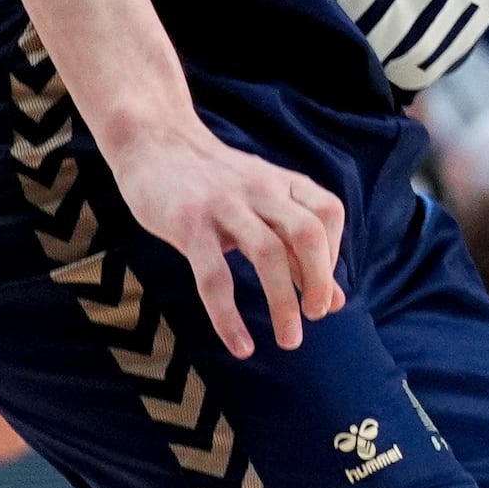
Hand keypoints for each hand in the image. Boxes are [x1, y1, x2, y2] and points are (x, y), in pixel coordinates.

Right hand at [105, 116, 349, 355]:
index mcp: (281, 182)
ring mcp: (226, 207)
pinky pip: (214, 278)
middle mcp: (261, 190)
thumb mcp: (259, 200)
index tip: (321, 287)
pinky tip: (241, 345)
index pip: (328, 214)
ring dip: (284, 303)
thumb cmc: (212, 181)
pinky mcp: (189, 226)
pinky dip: (230, 317)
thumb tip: (335, 302)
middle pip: (309, 233)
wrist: (154, 142)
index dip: (333, 253)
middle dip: (319, 279)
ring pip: (269, 255)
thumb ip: (294, 245)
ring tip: (290, 339)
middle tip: (316, 315)